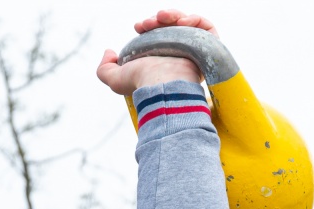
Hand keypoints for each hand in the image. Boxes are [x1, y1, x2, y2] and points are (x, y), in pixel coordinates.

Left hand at [96, 10, 215, 95]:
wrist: (162, 86)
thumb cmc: (141, 85)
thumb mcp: (115, 79)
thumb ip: (104, 68)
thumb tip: (108, 52)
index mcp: (163, 62)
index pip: (159, 38)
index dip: (149, 27)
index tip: (138, 26)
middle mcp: (180, 57)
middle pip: (173, 29)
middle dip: (158, 20)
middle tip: (148, 21)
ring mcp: (195, 52)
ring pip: (188, 25)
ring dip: (174, 16)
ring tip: (161, 17)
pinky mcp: (208, 48)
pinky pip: (206, 28)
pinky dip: (195, 19)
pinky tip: (181, 21)